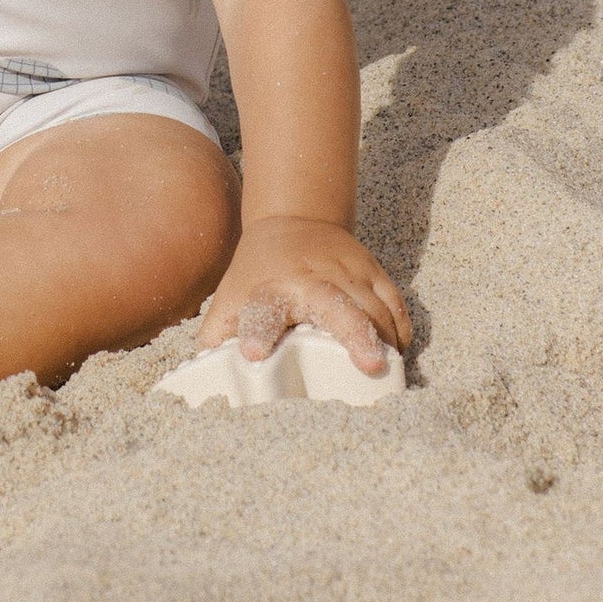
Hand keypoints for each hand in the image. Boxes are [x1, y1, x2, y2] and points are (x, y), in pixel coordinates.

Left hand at [196, 216, 410, 376]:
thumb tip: (202, 384)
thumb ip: (218, 339)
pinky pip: (394, 300)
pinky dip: (400, 327)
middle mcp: (308, 277)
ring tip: (390, 371)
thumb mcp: (231, 298)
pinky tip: (399, 350)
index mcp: (269, 289)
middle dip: (354, 333)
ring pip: (373, 305)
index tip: (251, 353)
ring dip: (384, 338)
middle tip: (369, 365)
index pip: (260, 310)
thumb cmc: (257, 273)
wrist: (291, 218)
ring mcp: (344, 269)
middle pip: (335, 305)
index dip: (256, 331)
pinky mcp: (370, 267)